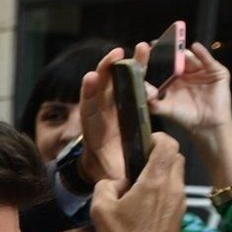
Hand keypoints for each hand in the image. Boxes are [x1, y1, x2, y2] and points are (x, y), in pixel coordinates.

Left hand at [74, 42, 153, 186]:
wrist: (108, 171)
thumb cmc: (110, 175)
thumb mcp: (111, 178)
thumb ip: (116, 178)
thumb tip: (124, 182)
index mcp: (93, 134)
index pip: (88, 111)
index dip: (89, 95)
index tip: (91, 78)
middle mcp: (99, 118)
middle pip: (100, 91)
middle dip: (107, 72)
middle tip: (115, 55)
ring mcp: (110, 109)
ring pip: (115, 84)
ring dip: (124, 66)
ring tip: (136, 49)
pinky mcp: (122, 105)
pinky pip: (128, 85)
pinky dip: (135, 71)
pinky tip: (142, 55)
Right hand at [90, 132, 185, 231]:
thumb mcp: (100, 208)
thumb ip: (106, 185)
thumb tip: (116, 182)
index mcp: (155, 181)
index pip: (169, 145)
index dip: (159, 138)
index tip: (145, 143)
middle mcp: (173, 188)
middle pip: (176, 157)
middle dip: (161, 155)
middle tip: (142, 165)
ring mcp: (180, 202)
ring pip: (177, 175)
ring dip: (163, 174)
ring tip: (142, 187)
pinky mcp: (181, 214)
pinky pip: (176, 192)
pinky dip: (164, 190)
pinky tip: (147, 205)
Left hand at [150, 43, 231, 188]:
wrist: (207, 125)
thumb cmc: (186, 117)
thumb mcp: (166, 109)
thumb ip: (153, 101)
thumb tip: (140, 92)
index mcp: (172, 79)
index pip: (163, 65)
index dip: (155, 58)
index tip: (145, 50)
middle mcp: (186, 72)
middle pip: (176, 58)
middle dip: (168, 51)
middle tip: (158, 43)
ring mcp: (201, 70)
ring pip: (190, 57)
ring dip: (182, 52)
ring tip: (174, 46)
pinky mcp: (216, 72)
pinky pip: (208, 60)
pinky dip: (202, 53)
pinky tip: (195, 48)